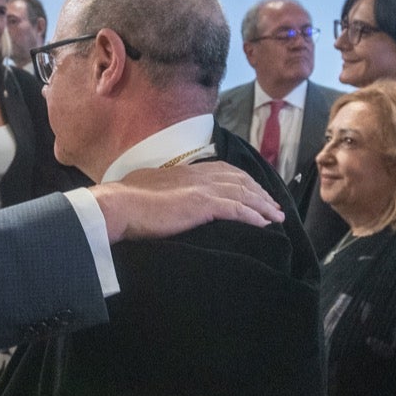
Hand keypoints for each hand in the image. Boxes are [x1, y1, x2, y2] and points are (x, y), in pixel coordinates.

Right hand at [90, 164, 282, 242]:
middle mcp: (198, 175)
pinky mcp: (202, 204)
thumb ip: (163, 190)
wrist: (118, 205)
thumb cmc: (126, 201)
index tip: (255, 192)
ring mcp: (201, 188)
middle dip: (259, 192)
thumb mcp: (148, 188)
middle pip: (239, 180)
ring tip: (276, 217)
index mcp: (186, 171)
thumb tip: (164, 198)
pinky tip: (264, 224)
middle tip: (274, 206)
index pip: (224, 171)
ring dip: (263, 205)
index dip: (243, 181)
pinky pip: (236, 209)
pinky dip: (253, 215)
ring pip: (243, 193)